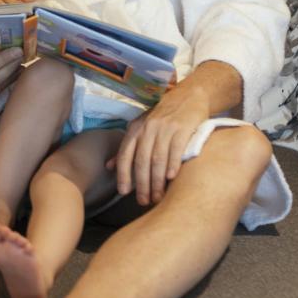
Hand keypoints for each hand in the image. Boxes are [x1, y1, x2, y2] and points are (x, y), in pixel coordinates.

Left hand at [107, 81, 210, 206]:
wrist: (188, 96)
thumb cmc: (163, 117)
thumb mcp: (141, 128)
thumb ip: (126, 147)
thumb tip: (108, 167)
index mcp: (135, 128)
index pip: (125, 155)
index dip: (123, 175)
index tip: (123, 192)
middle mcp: (148, 128)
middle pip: (141, 161)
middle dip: (141, 184)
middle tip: (144, 201)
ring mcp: (165, 127)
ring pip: (157, 159)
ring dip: (157, 181)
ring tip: (158, 196)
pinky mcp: (183, 128)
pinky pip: (175, 150)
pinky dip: (172, 165)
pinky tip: (171, 179)